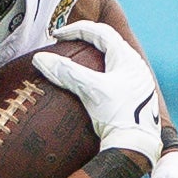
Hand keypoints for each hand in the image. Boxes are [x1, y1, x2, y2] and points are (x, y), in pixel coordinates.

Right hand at [32, 21, 161, 166]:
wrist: (136, 148)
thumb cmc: (116, 116)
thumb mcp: (90, 91)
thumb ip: (66, 72)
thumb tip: (39, 58)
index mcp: (127, 58)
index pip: (101, 32)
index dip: (77, 30)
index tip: (57, 35)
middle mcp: (135, 66)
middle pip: (109, 43)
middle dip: (86, 39)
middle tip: (66, 43)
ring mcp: (138, 82)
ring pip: (114, 59)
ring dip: (95, 55)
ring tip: (77, 61)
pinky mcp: (136, 97)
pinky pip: (117, 75)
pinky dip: (101, 72)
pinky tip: (92, 85)